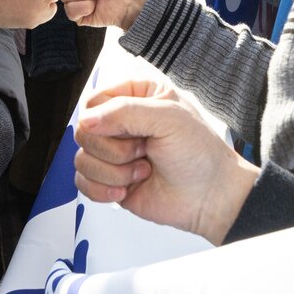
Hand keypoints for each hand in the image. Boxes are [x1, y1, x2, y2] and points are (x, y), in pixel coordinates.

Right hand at [74, 80, 259, 244]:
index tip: (127, 131)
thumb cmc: (200, 154)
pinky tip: (127, 189)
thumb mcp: (167, 118)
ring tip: (143, 171)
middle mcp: (122, 122)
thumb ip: (124, 112)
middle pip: (84, 130)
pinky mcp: (110, 179)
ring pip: (82, 158)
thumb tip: (86, 121)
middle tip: (144, 151)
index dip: (102, 118)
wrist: (210, 198)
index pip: (94, 99)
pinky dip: (103, 190)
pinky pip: (82, 182)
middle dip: (113, 148)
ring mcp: (115, 152)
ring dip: (113, 171)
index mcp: (137, 95)